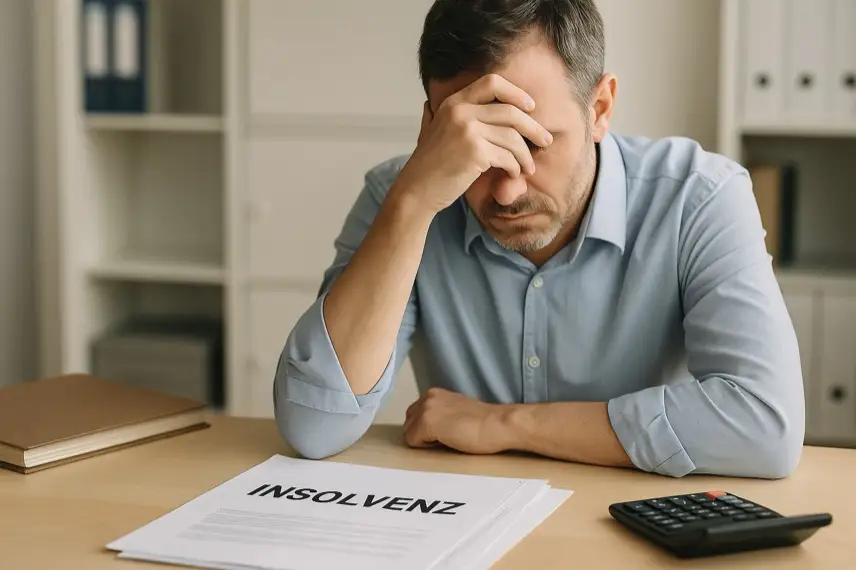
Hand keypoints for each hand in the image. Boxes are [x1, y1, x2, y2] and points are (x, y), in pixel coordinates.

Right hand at [392, 74, 553, 215]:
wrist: (416, 190)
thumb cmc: (428, 166)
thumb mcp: (432, 131)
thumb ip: (441, 115)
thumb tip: (442, 104)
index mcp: (453, 103)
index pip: (492, 83)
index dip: (516, 93)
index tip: (531, 107)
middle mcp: (460, 112)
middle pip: (511, 111)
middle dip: (534, 128)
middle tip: (546, 140)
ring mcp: (467, 131)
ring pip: (513, 137)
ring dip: (525, 155)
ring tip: (528, 167)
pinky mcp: (474, 152)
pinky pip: (507, 157)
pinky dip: (515, 167)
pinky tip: (514, 174)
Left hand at [403, 387, 509, 453]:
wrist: (497, 424)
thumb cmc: (485, 422)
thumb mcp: (456, 410)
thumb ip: (440, 413)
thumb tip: (429, 428)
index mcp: (434, 393)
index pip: (415, 414)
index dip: (426, 428)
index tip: (444, 432)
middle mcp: (427, 397)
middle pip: (408, 423)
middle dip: (421, 433)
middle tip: (444, 438)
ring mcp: (426, 409)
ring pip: (408, 432)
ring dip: (423, 440)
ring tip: (446, 440)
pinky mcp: (427, 423)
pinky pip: (412, 441)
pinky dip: (426, 447)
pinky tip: (446, 442)